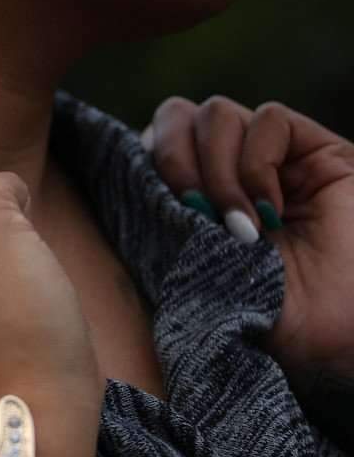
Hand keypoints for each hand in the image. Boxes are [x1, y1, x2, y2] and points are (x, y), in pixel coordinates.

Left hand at [144, 96, 353, 377]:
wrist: (330, 343)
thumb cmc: (259, 322)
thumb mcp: (187, 272)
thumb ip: (159, 220)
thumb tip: (125, 175)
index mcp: (188, 199)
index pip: (147, 144)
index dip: (142, 163)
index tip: (153, 209)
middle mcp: (227, 172)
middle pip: (174, 115)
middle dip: (172, 159)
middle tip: (192, 212)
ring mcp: (272, 160)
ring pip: (215, 114)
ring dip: (216, 171)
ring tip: (239, 228)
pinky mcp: (317, 152)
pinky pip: (268, 119)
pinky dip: (258, 165)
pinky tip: (270, 213)